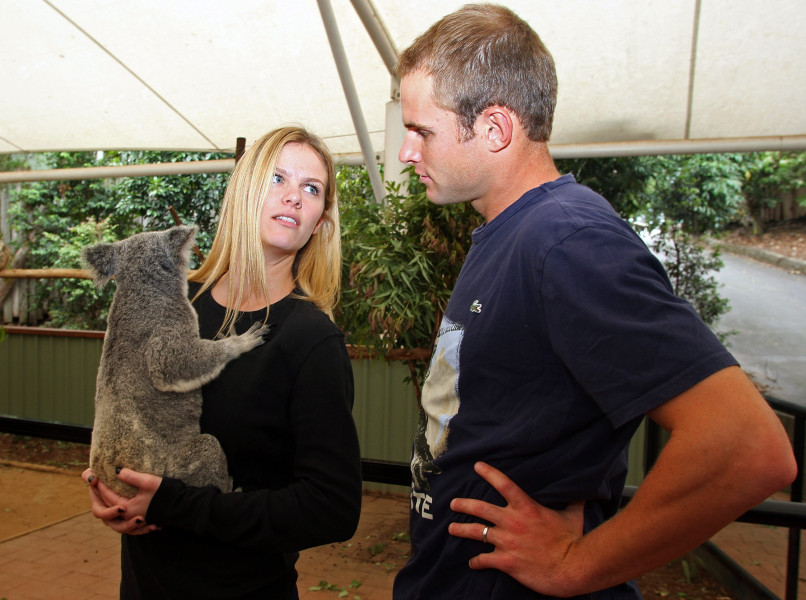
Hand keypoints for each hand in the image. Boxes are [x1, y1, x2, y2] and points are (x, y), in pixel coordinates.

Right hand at [82, 468, 161, 535]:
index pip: (102, 513)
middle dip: (128, 524)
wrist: (114, 481)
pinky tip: (156, 526)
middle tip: (140, 518)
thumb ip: (88, 475)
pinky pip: (136, 529)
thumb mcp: (94, 475)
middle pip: (116, 526)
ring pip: (127, 529)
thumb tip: (93, 479)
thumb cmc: (101, 477)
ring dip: (139, 529)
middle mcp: (108, 516)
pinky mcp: (128, 520)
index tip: (123, 508)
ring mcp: (118, 519)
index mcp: (99, 507)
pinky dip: (144, 529)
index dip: (111, 512)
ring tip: (150, 525)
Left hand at [448, 462, 585, 596]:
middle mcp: (512, 522)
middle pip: (480, 508)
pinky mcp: (506, 561)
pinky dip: (476, 561)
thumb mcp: (573, 515)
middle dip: (464, 504)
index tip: (477, 466)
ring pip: (477, 532)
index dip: (489, 473)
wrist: (572, 567)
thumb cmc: (573, 540)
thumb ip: (573, 501)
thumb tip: (582, 489)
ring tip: (452, 529)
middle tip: (453, 503)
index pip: (504, 484)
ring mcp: (507, 542)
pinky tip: (472, 563)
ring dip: (461, 530)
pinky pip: (484, 560)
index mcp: (527, 507)